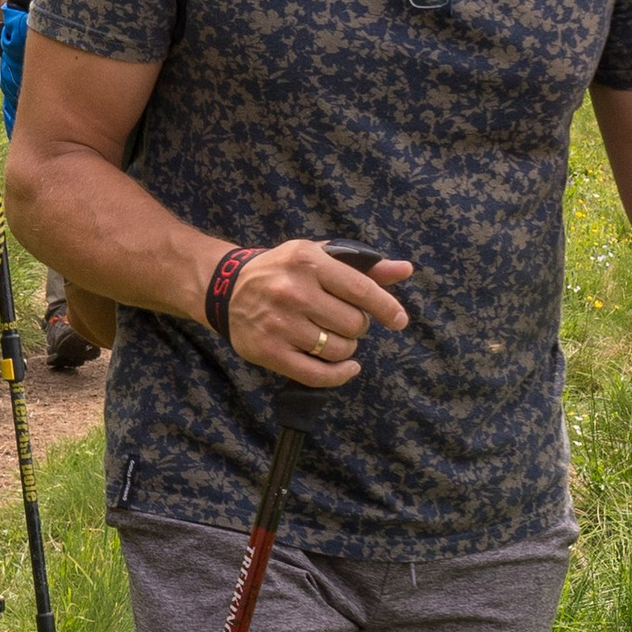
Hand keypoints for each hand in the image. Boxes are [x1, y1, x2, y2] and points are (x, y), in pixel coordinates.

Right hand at [223, 240, 411, 388]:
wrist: (226, 288)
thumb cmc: (282, 270)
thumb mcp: (317, 257)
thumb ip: (363, 266)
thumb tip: (404, 270)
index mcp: (308, 262)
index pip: (361, 289)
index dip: (386, 308)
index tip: (399, 321)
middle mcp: (294, 291)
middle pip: (353, 323)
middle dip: (356, 325)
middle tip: (341, 320)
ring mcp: (280, 324)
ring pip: (338, 349)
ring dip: (345, 348)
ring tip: (332, 337)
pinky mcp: (269, 351)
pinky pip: (318, 375)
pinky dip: (340, 375)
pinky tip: (347, 367)